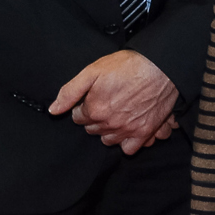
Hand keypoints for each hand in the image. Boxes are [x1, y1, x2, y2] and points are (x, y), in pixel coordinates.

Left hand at [50, 50, 177, 154]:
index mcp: (94, 109)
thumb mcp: (93, 70)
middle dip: (95, 118)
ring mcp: (128, 129)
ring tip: (116, 114)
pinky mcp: (144, 131)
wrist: (161, 66)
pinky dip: (127, 142)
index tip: (92, 98)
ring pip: (108, 140)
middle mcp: (110, 123)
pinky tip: (128, 128)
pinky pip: (129, 149)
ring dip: (109, 130)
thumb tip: (54, 110)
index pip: (78, 117)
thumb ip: (70, 91)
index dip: (83, 106)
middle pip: (92, 130)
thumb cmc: (128, 65)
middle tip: (106, 103)